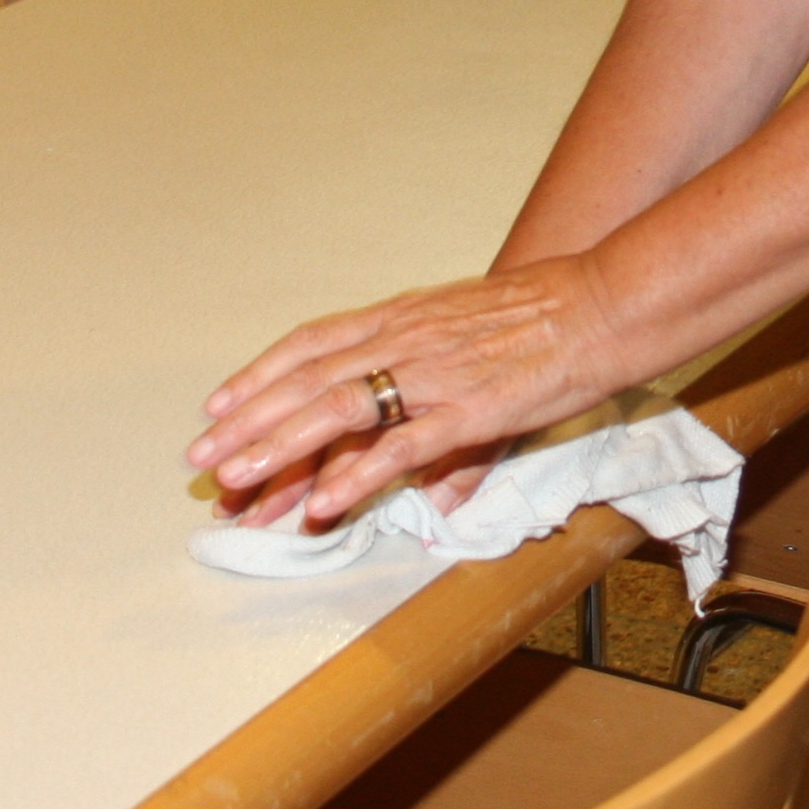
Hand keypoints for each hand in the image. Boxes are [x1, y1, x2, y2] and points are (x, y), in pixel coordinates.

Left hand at [185, 257, 626, 530]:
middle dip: (248, 420)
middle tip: (203, 459)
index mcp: (404, 316)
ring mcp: (433, 375)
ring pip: (336, 410)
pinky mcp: (468, 411)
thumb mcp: (475, 330)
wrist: (605, 303)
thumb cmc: (548, 314)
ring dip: (279, 447)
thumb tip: (421, 431)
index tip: (218, 404)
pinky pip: (398, 448)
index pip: (311, 343)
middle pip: (307, 379)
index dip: (259, 374)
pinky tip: (321, 505)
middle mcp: (406, 340)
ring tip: (237, 480)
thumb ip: (436, 376)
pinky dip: (355, 478)